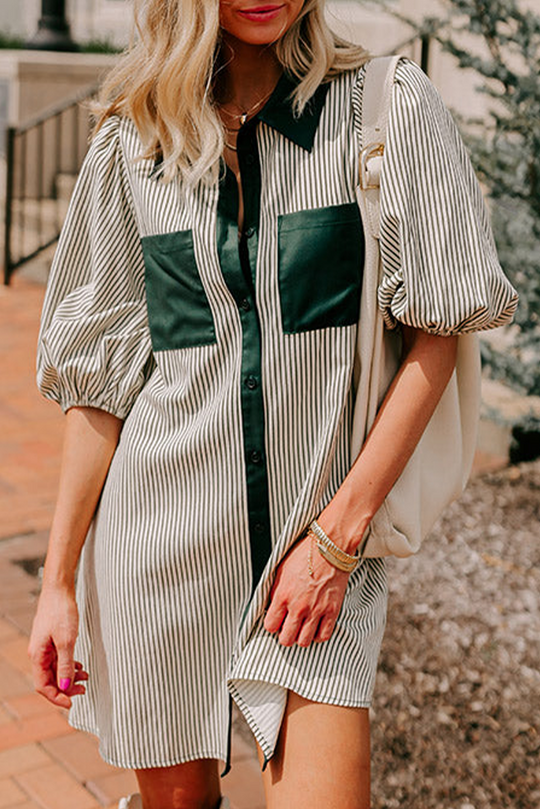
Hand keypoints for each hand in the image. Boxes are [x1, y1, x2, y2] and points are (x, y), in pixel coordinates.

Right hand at [28, 586, 88, 708]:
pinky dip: (69, 665)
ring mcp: (45, 647)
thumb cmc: (61, 612)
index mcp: (37, 656)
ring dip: (69, 676)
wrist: (59, 589)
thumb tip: (66, 687)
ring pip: (55, 670)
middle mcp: (38, 654)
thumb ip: (66, 665)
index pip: (43, 686)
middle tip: (83, 690)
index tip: (72, 703)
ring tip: (85, 676)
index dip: (57, 697)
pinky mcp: (52, 640)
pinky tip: (80, 665)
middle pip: (49, 680)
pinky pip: (58, 659)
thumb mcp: (67, 641)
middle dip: (66, 688)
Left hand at [263, 532, 349, 646]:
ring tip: (302, 628)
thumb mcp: (281, 569)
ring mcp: (316, 610)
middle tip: (288, 627)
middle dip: (285, 635)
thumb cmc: (305, 553)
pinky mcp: (332, 610)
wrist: (329, 546)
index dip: (272, 625)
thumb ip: (275, 591)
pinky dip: (318, 635)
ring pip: (304, 641)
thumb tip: (271, 606)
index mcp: (282, 595)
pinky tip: (316, 628)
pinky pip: (324, 635)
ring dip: (301, 637)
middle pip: (286, 639)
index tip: (276, 621)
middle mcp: (298, 606)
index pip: (270, 626)